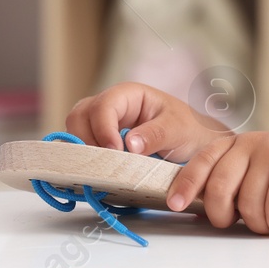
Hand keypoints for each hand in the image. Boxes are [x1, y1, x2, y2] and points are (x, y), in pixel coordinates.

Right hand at [65, 82, 222, 161]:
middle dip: (87, 140)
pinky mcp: (99, 142)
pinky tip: (99, 172)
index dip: (103, 129)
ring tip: (103, 169)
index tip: (114, 151)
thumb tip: (129, 144)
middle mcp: (109, 106)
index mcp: (127, 95)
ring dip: (83, 151)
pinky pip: (81, 147)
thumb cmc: (187, 129)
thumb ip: (155, 134)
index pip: (103, 106)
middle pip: (80, 116)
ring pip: (75, 131)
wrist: (194, 144)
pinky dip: (85, 159)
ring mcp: (101, 124)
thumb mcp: (178, 129)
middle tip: (105, 163)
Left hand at [169, 131, 268, 235]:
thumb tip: (205, 209)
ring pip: (248, 206)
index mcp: (237, 144)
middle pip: (219, 190)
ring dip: (262, 225)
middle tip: (238, 223)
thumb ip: (236, 181)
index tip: (176, 205)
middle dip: (224, 217)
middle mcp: (251, 144)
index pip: (202, 162)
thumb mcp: (261, 169)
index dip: (186, 185)